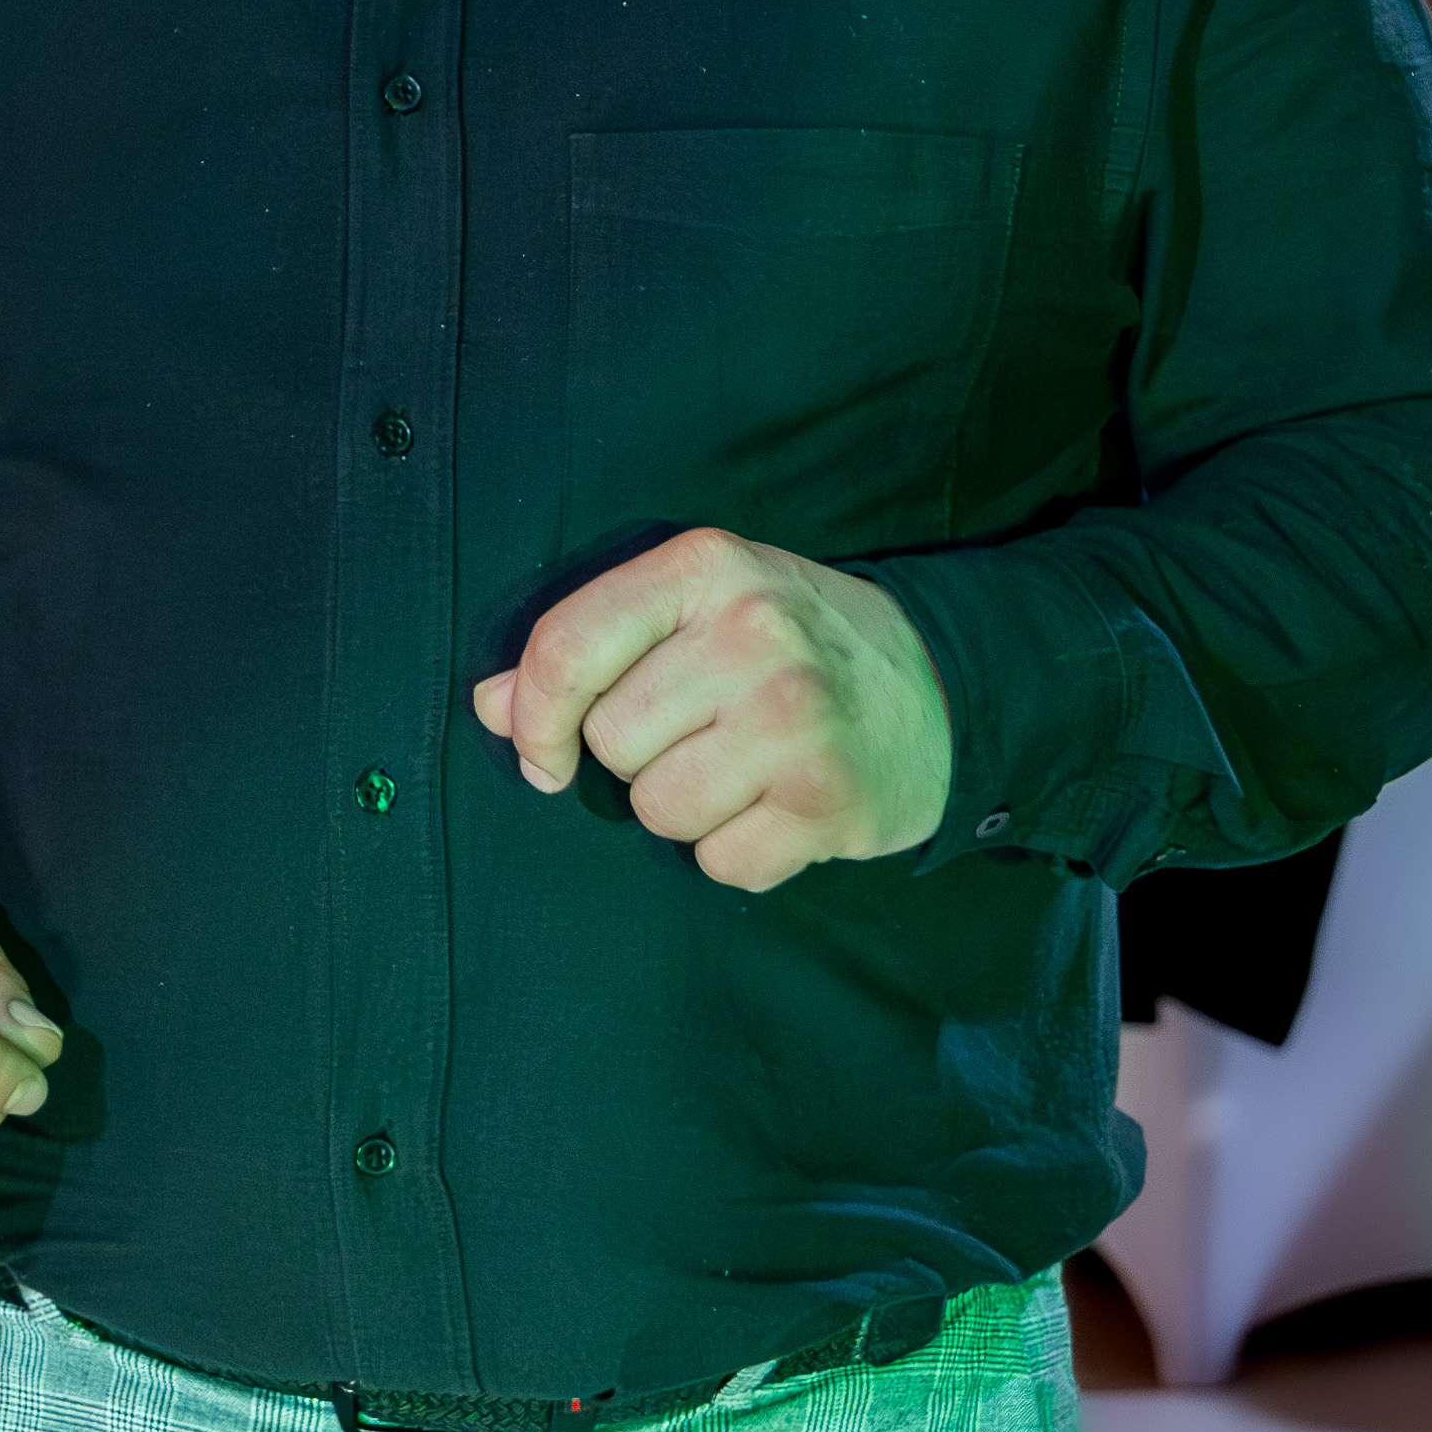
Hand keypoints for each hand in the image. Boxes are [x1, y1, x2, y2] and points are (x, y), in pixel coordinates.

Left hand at [472, 529, 952, 893]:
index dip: (534, 715)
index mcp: (706, 569)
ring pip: (658, 810)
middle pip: (611, 742)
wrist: (942, 688)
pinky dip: (741, 850)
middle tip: (706, 733)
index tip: (542, 753)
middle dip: (640, 757)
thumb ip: (593, 645)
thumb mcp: (698, 607)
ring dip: (687, 809)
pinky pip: (720, 862)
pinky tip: (780, 806)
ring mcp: (794, 720)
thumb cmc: (796, 644)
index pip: (569, 646)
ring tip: (744, 769)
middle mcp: (752, 635)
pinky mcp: (828, 801)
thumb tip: (490, 707)